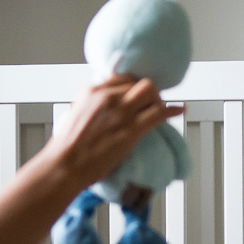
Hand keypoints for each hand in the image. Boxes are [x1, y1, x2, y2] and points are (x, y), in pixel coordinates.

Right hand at [48, 74, 184, 189]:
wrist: (64, 165)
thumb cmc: (67, 148)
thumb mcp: (75, 116)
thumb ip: (90, 106)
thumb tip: (101, 107)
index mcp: (91, 91)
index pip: (121, 77)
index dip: (132, 87)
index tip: (137, 95)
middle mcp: (107, 96)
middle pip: (138, 82)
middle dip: (147, 93)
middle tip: (149, 105)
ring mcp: (120, 111)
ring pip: (150, 92)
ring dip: (158, 100)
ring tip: (159, 110)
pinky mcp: (131, 129)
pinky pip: (159, 113)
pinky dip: (172, 111)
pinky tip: (179, 111)